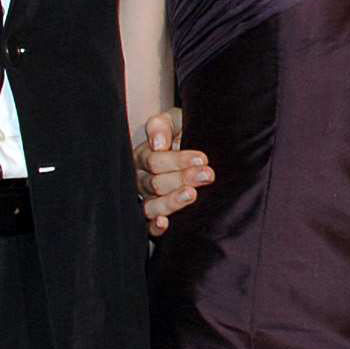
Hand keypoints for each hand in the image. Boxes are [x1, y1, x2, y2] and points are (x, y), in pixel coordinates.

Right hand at [133, 107, 212, 235]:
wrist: (201, 147)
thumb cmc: (185, 133)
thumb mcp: (176, 121)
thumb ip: (163, 125)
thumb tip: (158, 144)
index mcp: (143, 156)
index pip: (153, 161)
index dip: (177, 160)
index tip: (202, 158)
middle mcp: (142, 180)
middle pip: (155, 183)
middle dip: (182, 178)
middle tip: (207, 175)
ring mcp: (147, 200)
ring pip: (151, 206)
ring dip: (171, 201)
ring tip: (191, 195)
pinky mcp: (155, 218)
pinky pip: (148, 227)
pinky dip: (155, 226)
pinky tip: (165, 223)